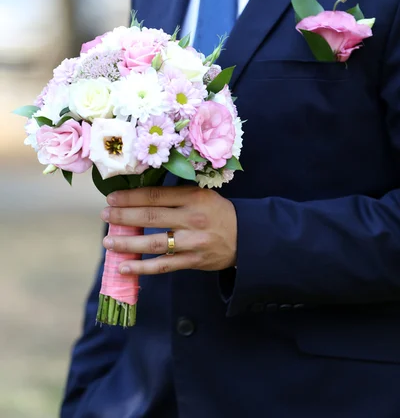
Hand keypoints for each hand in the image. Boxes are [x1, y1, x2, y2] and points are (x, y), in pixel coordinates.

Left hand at [101, 187, 236, 274]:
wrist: (245, 237)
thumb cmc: (217, 212)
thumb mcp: (201, 194)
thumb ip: (175, 194)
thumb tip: (139, 195)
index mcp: (193, 197)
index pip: (155, 196)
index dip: (131, 197)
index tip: (112, 198)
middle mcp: (192, 218)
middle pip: (151, 216)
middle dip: (124, 216)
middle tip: (105, 215)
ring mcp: (192, 242)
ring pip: (154, 243)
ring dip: (128, 243)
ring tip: (107, 242)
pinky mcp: (193, 261)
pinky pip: (164, 265)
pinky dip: (142, 268)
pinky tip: (124, 266)